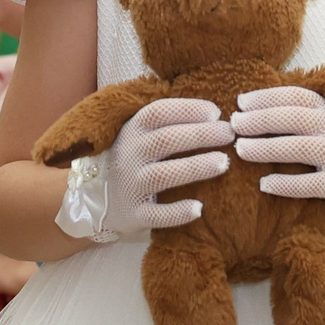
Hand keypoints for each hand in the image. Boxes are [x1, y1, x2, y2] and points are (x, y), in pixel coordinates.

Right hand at [90, 96, 234, 236]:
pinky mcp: (134, 214)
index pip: (158, 113)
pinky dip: (177, 212)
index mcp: (133, 131)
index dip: (188, 110)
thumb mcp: (140, 135)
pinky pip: (156, 215)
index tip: (215, 112)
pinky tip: (199, 208)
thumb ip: (168, 122)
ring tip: (224, 162)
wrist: (96, 199)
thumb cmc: (133, 159)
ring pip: (163, 175)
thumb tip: (214, 112)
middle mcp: (130, 155)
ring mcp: (131, 185)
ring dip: (195, 167)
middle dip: (201, 135)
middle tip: (229, 134)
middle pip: (166, 140)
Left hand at [233, 86, 324, 232]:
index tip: (240, 102)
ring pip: (301, 148)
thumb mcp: (320, 131)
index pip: (297, 96)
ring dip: (267, 147)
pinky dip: (285, 184)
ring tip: (240, 150)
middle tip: (234, 125)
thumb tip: (247, 110)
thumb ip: (295, 119)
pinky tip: (264, 184)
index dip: (267, 97)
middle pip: (296, 118)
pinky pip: (310, 183)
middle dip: (261, 119)